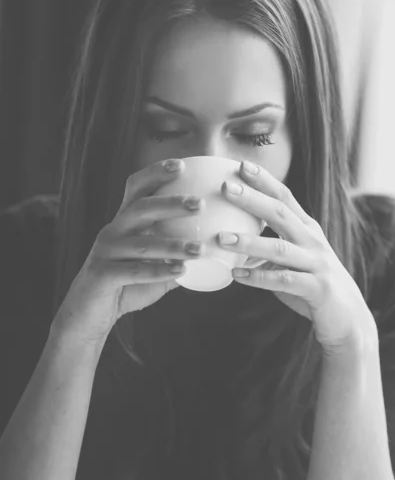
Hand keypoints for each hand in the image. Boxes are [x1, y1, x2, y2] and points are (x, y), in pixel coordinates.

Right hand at [52, 159, 204, 345]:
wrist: (90, 315)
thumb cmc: (127, 285)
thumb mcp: (156, 266)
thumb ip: (180, 256)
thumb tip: (219, 252)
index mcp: (126, 222)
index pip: (137, 188)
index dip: (156, 173)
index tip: (182, 164)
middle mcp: (113, 231)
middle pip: (141, 208)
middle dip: (170, 203)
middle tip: (200, 204)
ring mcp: (105, 252)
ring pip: (142, 243)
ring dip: (173, 245)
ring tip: (200, 249)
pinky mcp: (101, 275)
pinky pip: (132, 271)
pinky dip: (158, 271)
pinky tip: (181, 272)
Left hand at [217, 160, 377, 357]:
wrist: (348, 318)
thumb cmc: (314, 286)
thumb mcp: (294, 260)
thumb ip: (268, 249)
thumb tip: (232, 243)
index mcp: (307, 230)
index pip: (286, 197)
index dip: (264, 181)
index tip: (241, 164)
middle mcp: (314, 242)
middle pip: (281, 214)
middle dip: (253, 199)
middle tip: (226, 187)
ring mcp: (317, 264)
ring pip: (280, 248)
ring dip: (249, 242)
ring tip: (221, 238)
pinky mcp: (317, 289)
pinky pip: (284, 281)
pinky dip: (260, 278)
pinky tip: (237, 277)